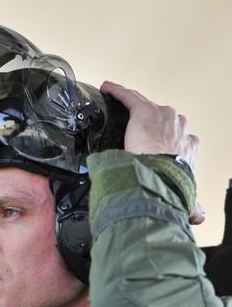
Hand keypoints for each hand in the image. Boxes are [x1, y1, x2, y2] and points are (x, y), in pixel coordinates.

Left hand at [100, 81, 203, 224]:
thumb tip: (200, 218)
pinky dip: (117, 92)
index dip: (164, 141)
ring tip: (117, 105)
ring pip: (144, 105)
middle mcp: (179, 126)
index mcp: (189, 145)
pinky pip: (128, 97)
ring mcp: (162, 116)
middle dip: (148, 124)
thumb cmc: (170, 185)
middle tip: (131, 131)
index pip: (177, 138)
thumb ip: (192, 205)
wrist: (160, 175)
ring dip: (131, 105)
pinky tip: (107, 89)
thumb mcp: (185, 195)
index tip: (152, 147)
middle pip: (161, 120)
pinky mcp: (143, 111)